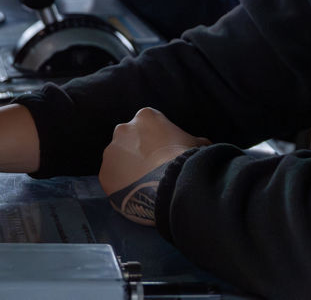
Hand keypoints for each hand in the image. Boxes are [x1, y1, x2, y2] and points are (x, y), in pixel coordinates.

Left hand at [98, 107, 208, 224]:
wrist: (171, 184)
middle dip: (137, 152)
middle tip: (151, 169)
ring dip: (127, 168)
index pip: (148, 125)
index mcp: (146, 116)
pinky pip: (111, 179)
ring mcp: (111, 151)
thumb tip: (205, 145)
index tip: (163, 154)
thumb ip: (195, 141)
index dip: (156, 140)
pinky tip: (134, 195)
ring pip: (118, 159)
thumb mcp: (198, 144)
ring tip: (143, 184)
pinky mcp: (104, 173)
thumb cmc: (186, 159)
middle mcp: (123, 129)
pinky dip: (120, 186)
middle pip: (129, 140)